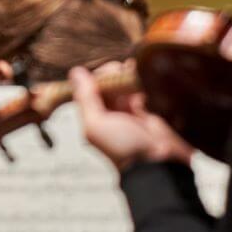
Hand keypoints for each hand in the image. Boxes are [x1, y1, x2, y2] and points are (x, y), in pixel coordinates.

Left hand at [70, 62, 193, 171]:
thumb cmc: (123, 147)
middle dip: (110, 75)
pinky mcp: (144, 112)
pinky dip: (137, 80)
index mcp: (91, 118)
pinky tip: (138, 72)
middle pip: (104, 86)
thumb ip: (85, 98)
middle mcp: (107, 114)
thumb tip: (75, 72)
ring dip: (123, 76)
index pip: (86, 90)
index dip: (93, 78)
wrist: (157, 161)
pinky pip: (137, 91)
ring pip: (120, 86)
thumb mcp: (96, 124)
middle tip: (119, 69)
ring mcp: (126, 113)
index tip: (103, 73)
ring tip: (129, 69)